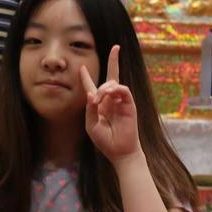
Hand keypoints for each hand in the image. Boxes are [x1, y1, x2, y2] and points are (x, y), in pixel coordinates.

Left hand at [80, 45, 140, 162]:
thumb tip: (91, 93)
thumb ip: (90, 109)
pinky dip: (115, 90)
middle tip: (111, 59)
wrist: (119, 151)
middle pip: (111, 77)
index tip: (81, 66)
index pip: (92, 86)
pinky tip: (108, 95)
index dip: (86, 76)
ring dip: (104, 89)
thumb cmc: (105, 140)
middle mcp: (111, 100)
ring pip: (113, 83)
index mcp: (99, 104)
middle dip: (111, 65)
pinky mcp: (129, 104)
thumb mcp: (91, 125)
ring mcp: (121, 101)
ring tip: (98, 99)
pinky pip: (123, 90)